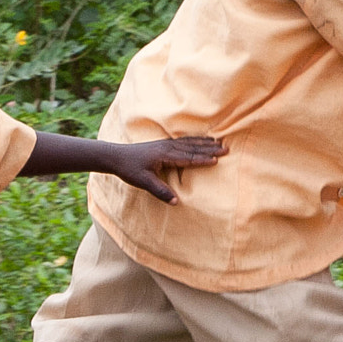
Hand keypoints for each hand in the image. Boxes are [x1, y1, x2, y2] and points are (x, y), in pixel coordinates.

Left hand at [112, 136, 226, 203]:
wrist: (116, 156)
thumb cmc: (129, 169)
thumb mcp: (143, 182)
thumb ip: (160, 191)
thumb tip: (176, 202)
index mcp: (164, 155)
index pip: (187, 158)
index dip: (202, 159)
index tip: (217, 160)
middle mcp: (167, 147)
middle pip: (192, 147)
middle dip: (210, 148)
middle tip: (226, 148)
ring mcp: (166, 143)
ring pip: (190, 142)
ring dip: (205, 142)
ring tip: (219, 141)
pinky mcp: (163, 143)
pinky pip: (184, 140)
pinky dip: (195, 139)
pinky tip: (202, 139)